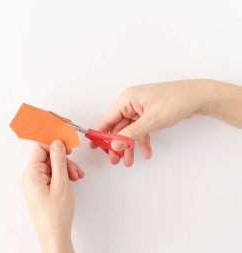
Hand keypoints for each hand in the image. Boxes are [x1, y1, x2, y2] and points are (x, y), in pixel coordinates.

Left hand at [21, 140, 83, 252]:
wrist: (54, 235)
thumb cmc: (55, 215)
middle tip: (75, 165)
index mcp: (31, 174)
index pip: (40, 147)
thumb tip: (57, 143)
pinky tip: (73, 180)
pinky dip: (63, 174)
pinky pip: (52, 174)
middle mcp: (30, 176)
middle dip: (63, 159)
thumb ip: (58, 161)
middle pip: (47, 156)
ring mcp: (35, 182)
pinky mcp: (41, 187)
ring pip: (52, 165)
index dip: (54, 143)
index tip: (67, 142)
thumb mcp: (61, 184)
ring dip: (66, 167)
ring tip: (76, 177)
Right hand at [91, 79, 216, 165]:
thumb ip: (131, 134)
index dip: (100, 134)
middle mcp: (131, 103)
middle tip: (115, 160)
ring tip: (129, 161)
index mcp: (127, 99)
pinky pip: (140, 130)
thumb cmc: (176, 101)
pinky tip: (146, 152)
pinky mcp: (148, 114)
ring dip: (129, 146)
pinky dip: (141, 141)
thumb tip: (115, 144)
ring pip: (129, 131)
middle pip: (117, 127)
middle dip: (117, 145)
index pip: (108, 119)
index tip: (94, 147)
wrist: (198, 97)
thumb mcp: (151, 120)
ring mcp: (140, 109)